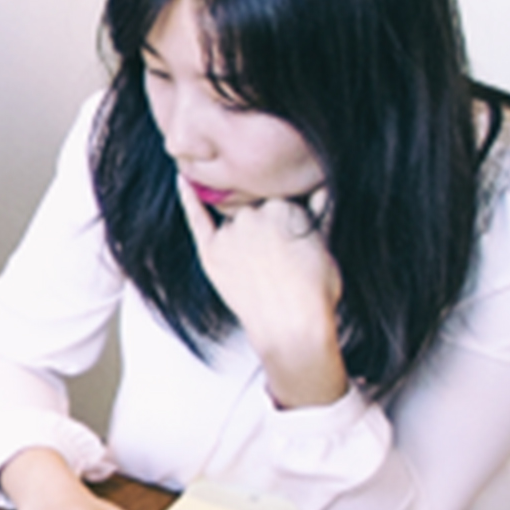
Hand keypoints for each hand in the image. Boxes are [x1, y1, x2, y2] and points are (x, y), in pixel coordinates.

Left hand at [180, 179, 348, 410]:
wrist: (291, 330)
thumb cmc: (314, 293)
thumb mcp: (327, 244)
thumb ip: (320, 211)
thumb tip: (319, 189)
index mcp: (286, 207)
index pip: (281, 198)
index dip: (287, 218)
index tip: (292, 239)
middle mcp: (254, 214)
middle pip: (253, 205)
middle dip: (263, 221)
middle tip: (275, 256)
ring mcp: (230, 233)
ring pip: (232, 216)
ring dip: (239, 226)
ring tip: (256, 261)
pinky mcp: (210, 252)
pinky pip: (195, 217)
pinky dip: (188, 197)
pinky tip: (181, 179)